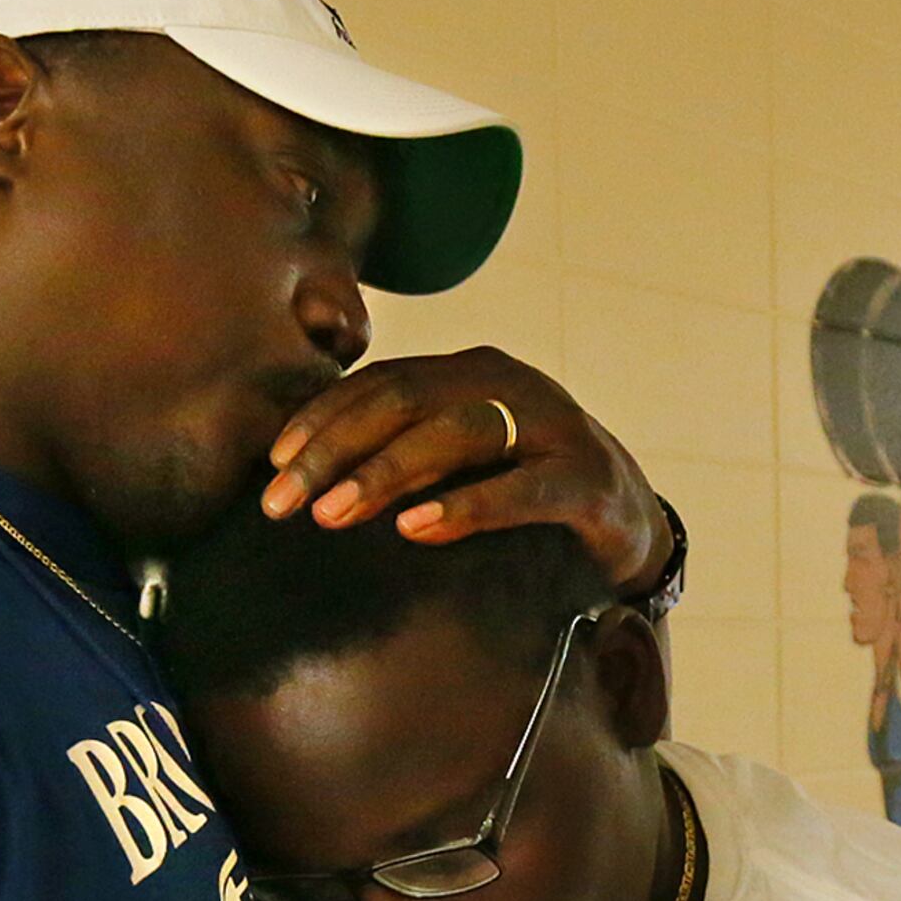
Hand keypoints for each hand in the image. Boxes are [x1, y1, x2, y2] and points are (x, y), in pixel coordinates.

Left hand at [261, 347, 672, 595]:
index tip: (271, 464)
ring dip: (384, 474)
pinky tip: (416, 529)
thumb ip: (406, 449)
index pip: (381, 382)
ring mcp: (552, 427)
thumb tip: (310, 471)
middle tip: (282, 501)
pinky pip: (519, 489)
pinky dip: (465, 507)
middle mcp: (510, 384)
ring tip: (332, 514)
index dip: (321, 419)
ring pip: (455, 434)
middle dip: (333, 450)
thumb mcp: (463, 458)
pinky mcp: (586, 480)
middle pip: (403, 402)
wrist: (629, 519)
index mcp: (472, 371)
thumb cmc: (526, 487)